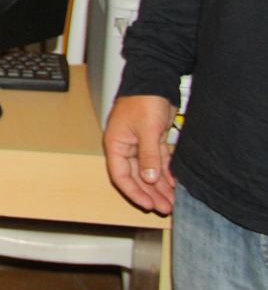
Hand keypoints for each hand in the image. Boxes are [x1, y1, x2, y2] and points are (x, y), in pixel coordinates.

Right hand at [102, 94, 176, 213]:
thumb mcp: (146, 129)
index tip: (147, 204)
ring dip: (159, 187)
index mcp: (116, 144)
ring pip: (149, 172)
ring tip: (171, 201)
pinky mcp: (153, 140)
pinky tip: (174, 185)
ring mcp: (140, 144)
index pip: (121, 175)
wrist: (155, 81)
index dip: (134, 192)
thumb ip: (148, 156)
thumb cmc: (142, 100)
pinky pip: (158, 162)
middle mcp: (126, 147)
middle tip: (164, 208)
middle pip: (136, 177)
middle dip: (150, 193)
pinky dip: (165, 174)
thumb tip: (149, 179)